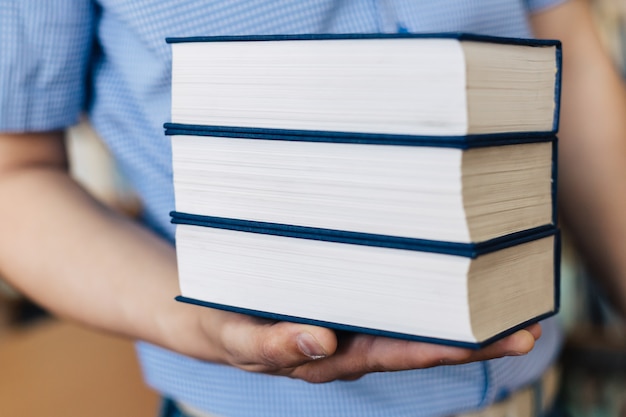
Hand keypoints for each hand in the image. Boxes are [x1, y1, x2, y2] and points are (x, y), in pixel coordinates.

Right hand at [202, 309, 540, 382]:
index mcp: (333, 354)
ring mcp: (350, 314)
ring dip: (458, 307)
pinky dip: (423, 281)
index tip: (492, 342)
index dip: (444, 350)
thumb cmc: (229, 327)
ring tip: (506, 292)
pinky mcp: (343, 290)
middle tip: (525, 327)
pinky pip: (387, 288)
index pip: (398, 354)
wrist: (211, 314)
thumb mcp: (241, 341)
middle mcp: (351, 336)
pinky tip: (453, 264)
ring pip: (409, 314)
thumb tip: (320, 343)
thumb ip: (272, 347)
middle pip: (418, 338)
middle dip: (472, 337)